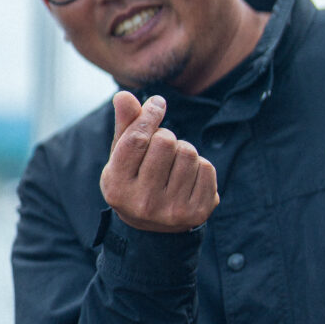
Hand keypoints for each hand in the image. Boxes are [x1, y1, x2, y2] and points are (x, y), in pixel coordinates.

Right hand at [99, 91, 218, 232]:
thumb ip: (125, 125)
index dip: (149, 115)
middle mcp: (143, 202)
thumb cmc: (134, 179)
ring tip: (173, 165)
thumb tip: (124, 95)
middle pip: (166, 141)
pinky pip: (206, 168)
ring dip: (183, 151)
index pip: (137, 139)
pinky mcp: (197, 213)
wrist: (154, 229)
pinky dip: (199, 166)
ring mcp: (172, 211)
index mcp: (117, 187)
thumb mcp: (122, 156)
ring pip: (188, 152)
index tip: (158, 103)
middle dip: (165, 136)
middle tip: (161, 149)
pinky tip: (187, 178)